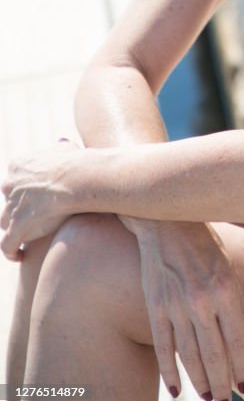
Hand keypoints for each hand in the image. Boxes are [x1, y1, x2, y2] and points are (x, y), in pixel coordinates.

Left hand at [1, 139, 81, 260]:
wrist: (79, 177)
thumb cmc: (78, 162)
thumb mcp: (66, 149)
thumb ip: (59, 149)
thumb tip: (61, 144)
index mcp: (17, 165)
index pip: (15, 180)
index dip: (24, 190)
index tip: (35, 197)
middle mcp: (9, 184)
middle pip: (9, 200)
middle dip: (18, 207)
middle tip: (34, 215)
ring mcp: (12, 205)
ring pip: (6, 221)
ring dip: (14, 228)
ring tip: (24, 237)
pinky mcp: (18, 225)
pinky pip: (8, 243)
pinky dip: (10, 250)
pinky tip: (19, 256)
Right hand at [132, 220, 243, 400]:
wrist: (165, 222)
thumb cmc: (205, 246)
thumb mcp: (231, 272)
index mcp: (225, 289)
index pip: (238, 340)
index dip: (242, 367)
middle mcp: (201, 299)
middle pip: (214, 353)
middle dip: (221, 383)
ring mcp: (175, 304)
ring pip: (189, 355)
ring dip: (199, 381)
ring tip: (207, 397)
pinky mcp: (155, 306)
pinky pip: (163, 347)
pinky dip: (169, 371)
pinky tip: (177, 389)